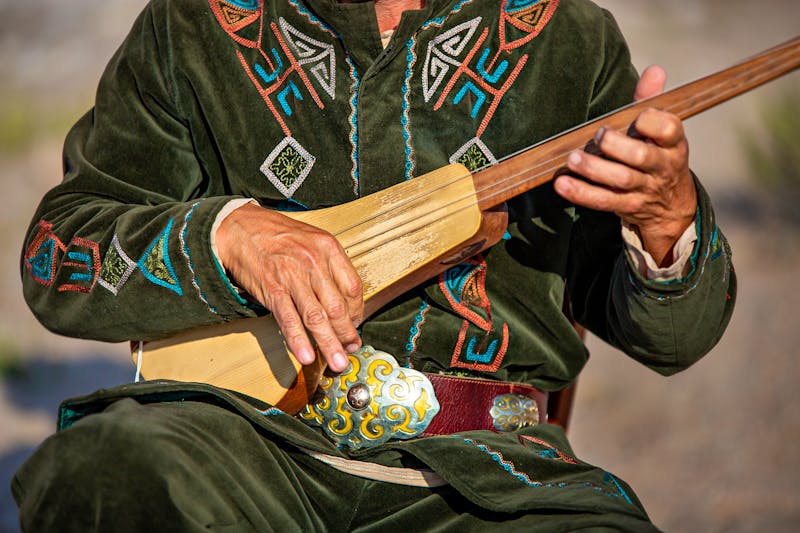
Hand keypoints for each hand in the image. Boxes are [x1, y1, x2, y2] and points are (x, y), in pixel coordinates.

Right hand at [215, 203, 362, 372]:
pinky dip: (298, 340)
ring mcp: (292, 276)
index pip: (354, 287)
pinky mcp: (272, 289)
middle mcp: (314, 262)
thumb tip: (342, 300)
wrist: (239, 227)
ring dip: (329, 344)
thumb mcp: (312, 240)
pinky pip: (288, 319)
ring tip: (337, 362)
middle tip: (351, 350)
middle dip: (347, 334)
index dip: (358, 312)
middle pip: (338, 306)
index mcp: (328, 248)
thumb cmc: (276, 235)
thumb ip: (329, 267)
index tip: (355, 325)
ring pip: (316, 316)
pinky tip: (306, 355)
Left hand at [554, 65, 696, 265]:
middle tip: (598, 135)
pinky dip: (581, 193)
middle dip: (617, 146)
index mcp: (673, 144)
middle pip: (641, 157)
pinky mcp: (627, 207)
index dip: (652, 121)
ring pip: (620, 180)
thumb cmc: (658, 156)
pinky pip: (603, 201)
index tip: (638, 116)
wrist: (671, 206)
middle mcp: (662, 167)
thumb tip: (654, 70)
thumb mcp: (661, 131)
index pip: (669, 129)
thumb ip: (651, 100)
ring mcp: (645, 189)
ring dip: (594, 169)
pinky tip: (562, 184)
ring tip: (572, 159)